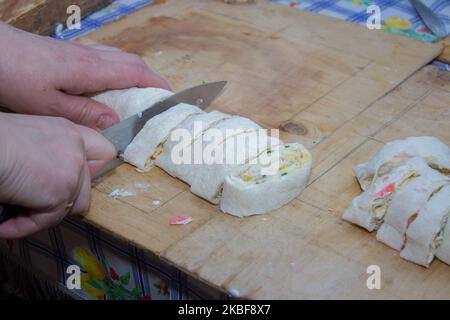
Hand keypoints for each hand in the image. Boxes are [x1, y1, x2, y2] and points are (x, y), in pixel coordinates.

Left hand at [0, 22, 169, 129]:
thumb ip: (85, 112)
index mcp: (90, 70)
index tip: (170, 97)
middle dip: (150, 77)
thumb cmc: (13, 77)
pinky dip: (118, 67)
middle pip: (131, 61)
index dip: (156, 84)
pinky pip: (104, 56)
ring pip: (118, 56)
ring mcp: (78, 51)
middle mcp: (89, 56)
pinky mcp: (68, 52)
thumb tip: (117, 120)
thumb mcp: (49, 105)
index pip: (134, 73)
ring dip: (135, 71)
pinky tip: (110, 81)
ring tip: (140, 90)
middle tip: (158, 97)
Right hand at [0, 113, 115, 238]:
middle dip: (63, 199)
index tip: (66, 181)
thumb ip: (47, 155)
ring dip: (44, 214)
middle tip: (34, 204)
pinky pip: (48, 220)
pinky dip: (24, 226)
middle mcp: (76, 146)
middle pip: (88, 186)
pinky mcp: (61, 191)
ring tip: (15, 214)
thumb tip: (43, 181)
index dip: (90, 169)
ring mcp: (73, 168)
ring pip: (72, 206)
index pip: (102, 151)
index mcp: (67, 131)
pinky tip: (4, 224)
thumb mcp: (27, 139)